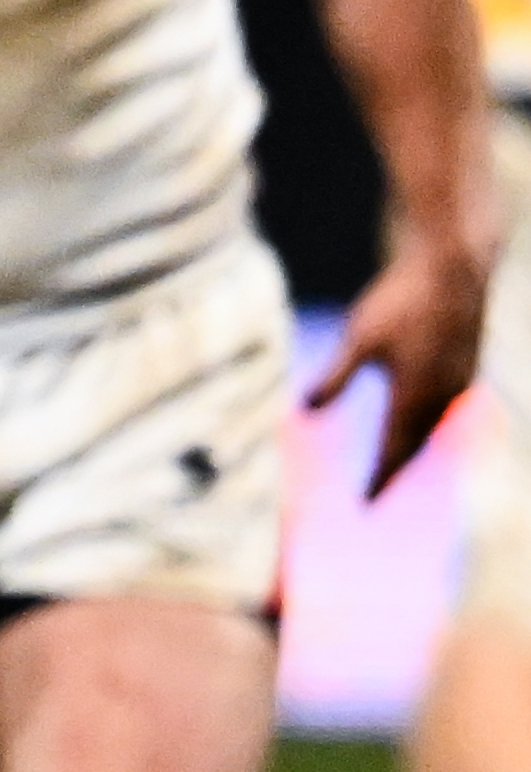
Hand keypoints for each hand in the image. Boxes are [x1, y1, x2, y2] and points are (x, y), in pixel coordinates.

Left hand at [308, 216, 491, 499]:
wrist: (450, 267)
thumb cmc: (399, 300)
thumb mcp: (358, 339)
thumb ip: (335, 377)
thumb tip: (305, 409)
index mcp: (416, 395)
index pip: (395, 450)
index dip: (380, 478)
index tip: (365, 504)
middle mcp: (444, 395)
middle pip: (418, 445)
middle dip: (398, 471)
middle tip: (379, 495)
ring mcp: (460, 381)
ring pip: (435, 427)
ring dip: (415, 449)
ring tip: (395, 468)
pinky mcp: (467, 366)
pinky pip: (446, 409)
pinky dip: (428, 425)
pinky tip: (416, 426)